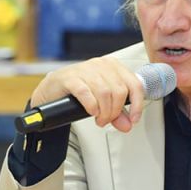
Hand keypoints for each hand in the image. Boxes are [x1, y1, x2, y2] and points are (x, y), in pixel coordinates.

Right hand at [30, 57, 144, 132]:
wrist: (52, 89)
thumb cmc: (78, 91)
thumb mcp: (102, 102)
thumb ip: (117, 113)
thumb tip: (128, 125)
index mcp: (113, 66)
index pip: (135, 84)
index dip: (138, 105)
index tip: (134, 119)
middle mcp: (101, 65)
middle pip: (119, 91)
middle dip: (114, 112)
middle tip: (107, 120)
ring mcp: (85, 69)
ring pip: (105, 93)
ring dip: (103, 112)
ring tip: (98, 118)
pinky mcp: (70, 77)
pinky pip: (86, 93)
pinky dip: (91, 106)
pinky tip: (90, 111)